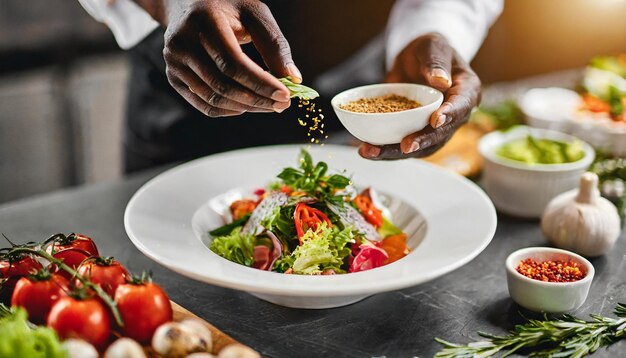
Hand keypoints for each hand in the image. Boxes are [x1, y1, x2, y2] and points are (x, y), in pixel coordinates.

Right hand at [140, 0, 299, 116]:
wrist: (187, 2)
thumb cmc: (227, 7)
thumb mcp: (254, 13)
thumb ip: (273, 44)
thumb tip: (293, 78)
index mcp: (203, 22)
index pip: (232, 63)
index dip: (260, 83)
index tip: (284, 95)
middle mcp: (182, 43)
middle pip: (222, 84)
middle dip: (257, 99)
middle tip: (282, 105)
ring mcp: (174, 62)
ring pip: (213, 98)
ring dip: (246, 107)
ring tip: (269, 105)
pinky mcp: (173, 77)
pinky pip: (204, 104)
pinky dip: (228, 110)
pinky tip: (247, 106)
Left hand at [359, 33, 480, 159]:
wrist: (415, 61)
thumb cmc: (429, 50)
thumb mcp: (431, 46)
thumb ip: (435, 62)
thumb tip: (441, 80)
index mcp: (466, 92)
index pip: (461, 106)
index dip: (449, 115)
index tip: (435, 121)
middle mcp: (455, 115)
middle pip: (440, 134)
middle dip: (422, 142)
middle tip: (405, 146)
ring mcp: (436, 128)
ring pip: (420, 148)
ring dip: (396, 153)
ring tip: (371, 151)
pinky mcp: (417, 133)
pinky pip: (403, 147)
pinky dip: (385, 151)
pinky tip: (367, 150)